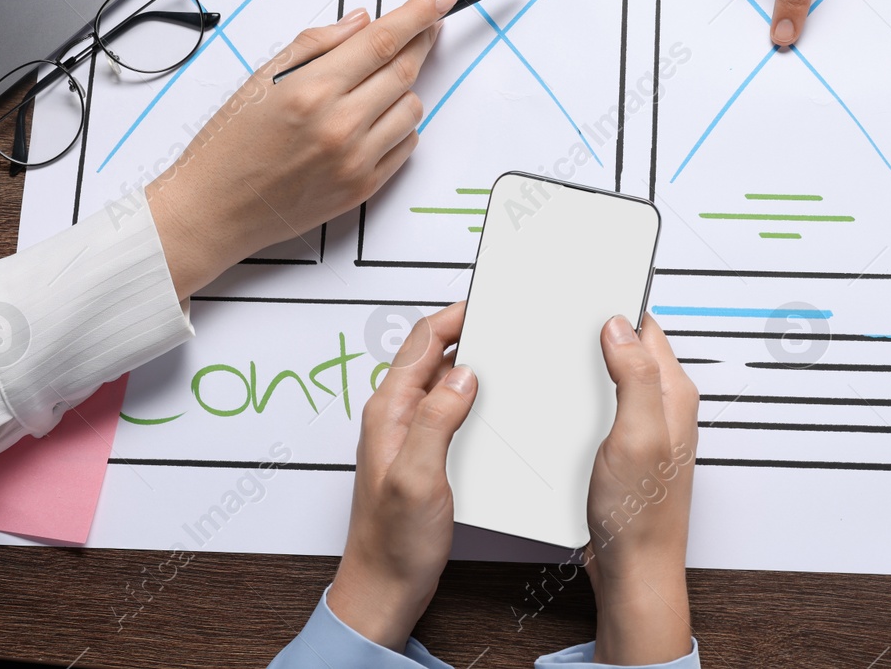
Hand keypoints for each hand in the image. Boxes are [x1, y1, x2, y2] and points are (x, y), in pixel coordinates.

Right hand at [146, 0, 454, 300]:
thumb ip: (316, 44)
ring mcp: (356, 160)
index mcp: (312, 90)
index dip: (419, 14)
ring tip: (371, 87)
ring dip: (403, 89)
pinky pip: (406, 145)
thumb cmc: (229, 144)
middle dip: (421, 42)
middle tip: (426, 28)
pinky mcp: (363, 188)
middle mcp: (340, 125)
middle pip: (404, 70)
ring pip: (412, 108)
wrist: (214, 209)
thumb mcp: (261, 79)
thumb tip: (362, 21)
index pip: (383, 40)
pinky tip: (369, 122)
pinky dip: (398, 127)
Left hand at [328, 303, 476, 649]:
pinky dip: (474, 395)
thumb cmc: (391, 543)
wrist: (383, 589)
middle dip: (469, 330)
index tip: (489, 301)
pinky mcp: (424, 452)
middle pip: (433, 353)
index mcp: (388, 410)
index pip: (422, 341)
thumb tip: (462, 374)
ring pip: (443, 380)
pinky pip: (450, 408)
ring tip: (507, 353)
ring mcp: (409, 434)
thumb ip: (436, 421)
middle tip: (507, 321)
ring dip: (473, 362)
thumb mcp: (418, 477)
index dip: (456, 314)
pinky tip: (497, 403)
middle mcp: (395, 415)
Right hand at [585, 314, 699, 665]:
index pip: (645, 328)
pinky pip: (597, 409)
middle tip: (556, 319)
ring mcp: (640, 429)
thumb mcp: (637, 435)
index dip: (613, 305)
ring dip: (580, 369)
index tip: (582, 290)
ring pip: (607, 379)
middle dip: (591, 333)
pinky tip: (554, 405)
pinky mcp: (620, 450)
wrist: (633, 572)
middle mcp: (660, 407)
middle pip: (625, 349)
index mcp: (672, 394)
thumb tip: (620, 325)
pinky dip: (575, 400)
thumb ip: (634, 376)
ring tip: (550, 357)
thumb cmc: (642, 517)